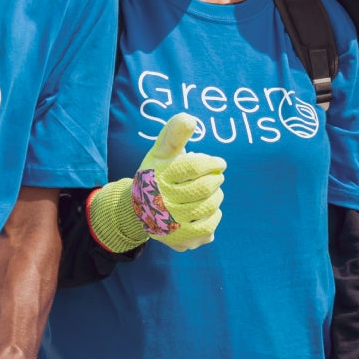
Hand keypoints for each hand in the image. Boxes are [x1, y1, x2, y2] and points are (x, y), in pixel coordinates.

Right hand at [86, 114, 225, 253]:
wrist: (138, 209)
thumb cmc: (157, 174)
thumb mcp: (161, 153)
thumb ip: (174, 134)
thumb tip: (189, 118)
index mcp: (157, 176)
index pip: (193, 166)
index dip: (211, 163)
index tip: (219, 163)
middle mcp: (160, 201)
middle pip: (204, 188)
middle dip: (215, 180)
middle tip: (216, 177)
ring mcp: (170, 222)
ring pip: (208, 207)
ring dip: (216, 197)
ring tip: (213, 192)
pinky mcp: (178, 239)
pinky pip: (209, 227)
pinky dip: (214, 216)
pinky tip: (209, 210)